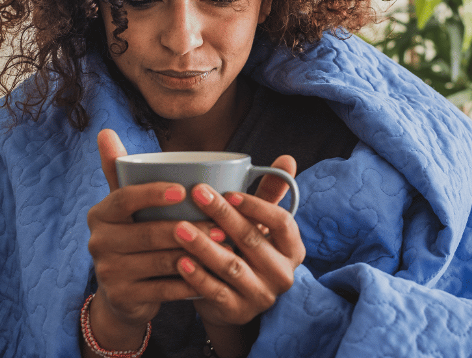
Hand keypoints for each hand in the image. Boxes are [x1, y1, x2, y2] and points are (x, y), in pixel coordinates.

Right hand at [85, 129, 223, 350]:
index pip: (124, 198)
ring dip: (197, 255)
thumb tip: (105, 130)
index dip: (152, 194)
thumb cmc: (135, 236)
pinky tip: (214, 277)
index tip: (183, 190)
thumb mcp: (126, 206)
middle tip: (222, 226)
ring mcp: (108, 273)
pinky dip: (192, 283)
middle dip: (189, 229)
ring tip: (225, 248)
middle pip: (148, 233)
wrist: (123, 294)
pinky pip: (164, 290)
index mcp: (100, 214)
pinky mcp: (123, 298)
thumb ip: (120, 170)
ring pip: (160, 261)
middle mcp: (97, 242)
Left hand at [172, 155, 305, 329]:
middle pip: (252, 240)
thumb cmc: (247, 250)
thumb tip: (287, 158)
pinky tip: (179, 261)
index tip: (229, 192)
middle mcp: (283, 274)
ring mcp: (261, 296)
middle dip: (223, 216)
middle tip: (196, 193)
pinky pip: (216, 292)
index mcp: (293, 249)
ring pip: (231, 266)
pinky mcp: (238, 312)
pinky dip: (197, 276)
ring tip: (179, 228)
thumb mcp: (261, 225)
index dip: (257, 206)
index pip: (282, 222)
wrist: (234, 300)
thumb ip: (270, 194)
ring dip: (204, 246)